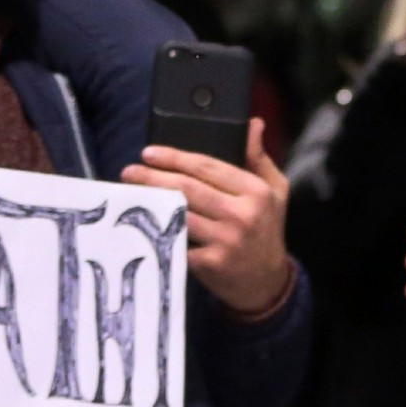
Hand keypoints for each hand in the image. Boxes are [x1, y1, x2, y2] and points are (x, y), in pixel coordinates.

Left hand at [123, 120, 293, 316]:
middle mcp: (242, 214)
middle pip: (188, 188)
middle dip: (154, 177)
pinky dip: (157, 231)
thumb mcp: (275, 190)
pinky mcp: (210, 263)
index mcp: (256, 191)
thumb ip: (258, 157)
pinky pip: (177, 241)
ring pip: (179, 213)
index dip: (175, 158)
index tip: (150, 153)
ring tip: (130, 193)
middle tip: (130, 171)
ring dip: (151, 202)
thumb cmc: (267, 229)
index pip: (208, 167)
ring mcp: (225, 240)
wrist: (266, 282)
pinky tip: (141, 222)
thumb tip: (253, 123)